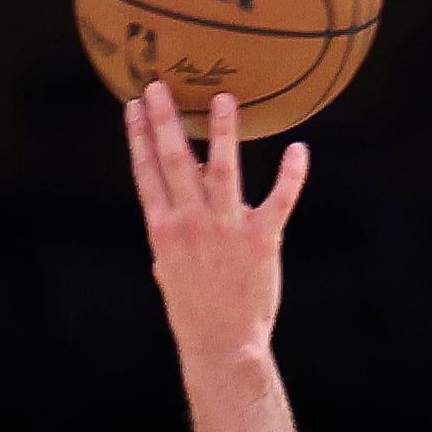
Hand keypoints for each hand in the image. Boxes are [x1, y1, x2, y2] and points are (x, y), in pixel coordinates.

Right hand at [126, 83, 307, 364]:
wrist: (222, 345)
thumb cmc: (194, 309)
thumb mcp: (169, 266)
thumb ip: (173, 228)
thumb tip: (181, 194)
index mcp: (163, 228)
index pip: (147, 173)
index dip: (139, 137)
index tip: (133, 106)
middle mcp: (191, 223)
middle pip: (176, 160)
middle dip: (166, 120)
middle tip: (160, 86)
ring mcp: (226, 230)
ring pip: (224, 170)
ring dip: (224, 132)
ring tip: (224, 99)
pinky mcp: (261, 240)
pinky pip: (279, 200)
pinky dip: (291, 176)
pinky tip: (298, 149)